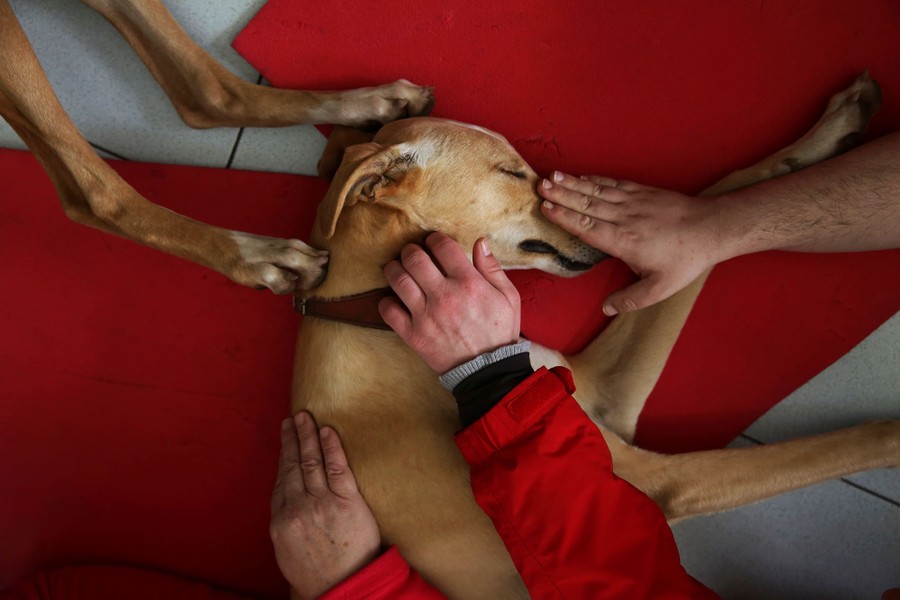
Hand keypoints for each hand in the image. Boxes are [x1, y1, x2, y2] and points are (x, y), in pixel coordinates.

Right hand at [270, 411, 379, 599]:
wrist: (342, 589)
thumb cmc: (316, 576)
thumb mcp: (288, 553)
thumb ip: (287, 527)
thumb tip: (288, 508)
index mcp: (280, 521)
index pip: (281, 481)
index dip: (283, 458)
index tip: (284, 442)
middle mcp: (297, 508)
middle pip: (292, 465)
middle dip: (292, 439)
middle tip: (292, 419)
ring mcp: (321, 503)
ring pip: (311, 461)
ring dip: (308, 435)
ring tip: (306, 417)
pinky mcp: (347, 501)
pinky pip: (338, 467)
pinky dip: (331, 447)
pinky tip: (328, 431)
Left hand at [379, 231, 520, 373]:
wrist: (488, 370)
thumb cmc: (500, 331)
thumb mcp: (508, 297)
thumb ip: (492, 268)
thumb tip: (480, 242)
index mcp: (468, 283)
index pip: (442, 246)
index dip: (434, 238)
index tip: (433, 242)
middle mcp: (444, 295)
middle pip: (414, 258)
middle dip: (410, 250)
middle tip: (412, 253)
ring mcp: (425, 315)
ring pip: (398, 280)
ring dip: (394, 269)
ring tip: (398, 269)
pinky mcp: (414, 335)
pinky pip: (388, 311)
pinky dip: (386, 301)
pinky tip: (395, 299)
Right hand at [539, 171, 721, 314]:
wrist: (712, 228)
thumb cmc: (685, 260)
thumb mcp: (660, 289)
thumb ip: (631, 299)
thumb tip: (606, 309)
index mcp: (624, 241)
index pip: (588, 227)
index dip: (566, 217)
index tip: (546, 208)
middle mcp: (625, 218)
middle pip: (587, 204)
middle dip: (561, 195)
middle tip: (539, 186)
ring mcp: (634, 202)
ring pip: (597, 192)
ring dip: (573, 183)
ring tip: (552, 176)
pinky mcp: (643, 192)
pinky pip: (614, 184)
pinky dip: (595, 180)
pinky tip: (581, 177)